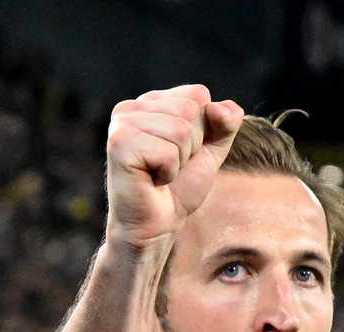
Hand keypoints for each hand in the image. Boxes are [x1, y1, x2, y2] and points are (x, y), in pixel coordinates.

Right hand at [104, 85, 243, 251]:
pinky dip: (168, 172)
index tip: (183, 152)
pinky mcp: (119, 144)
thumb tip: (219, 107)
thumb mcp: (211, 150)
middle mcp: (131, 107)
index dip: (204, 129)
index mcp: (151, 102)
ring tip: (160, 173)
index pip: (198, 94)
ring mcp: (122, 124)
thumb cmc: (179, 188)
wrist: (158, 225)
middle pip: (191, 110)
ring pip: (180, 130)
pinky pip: (168, 152)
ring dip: (180, 161)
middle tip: (170, 166)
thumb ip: (225, 123)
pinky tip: (152, 180)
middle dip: (192, 146)